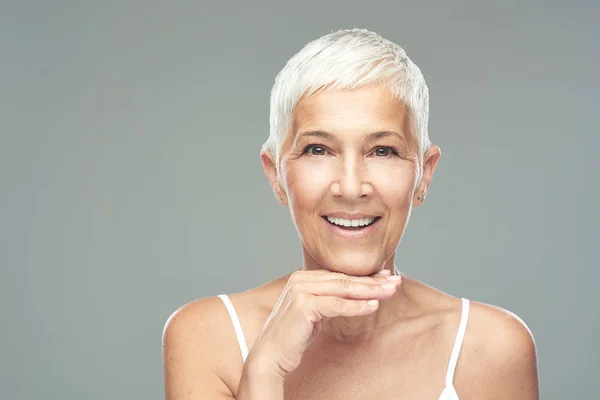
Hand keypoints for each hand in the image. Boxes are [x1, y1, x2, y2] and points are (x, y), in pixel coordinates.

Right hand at [246, 268, 401, 383]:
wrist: (270, 355)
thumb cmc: (293, 337)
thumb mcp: (314, 313)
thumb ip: (329, 299)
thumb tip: (356, 294)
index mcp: (302, 277)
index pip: (340, 275)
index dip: (364, 276)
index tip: (385, 276)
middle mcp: (300, 279)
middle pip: (344, 279)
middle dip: (372, 280)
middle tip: (394, 281)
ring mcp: (300, 290)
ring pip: (343, 288)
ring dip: (369, 290)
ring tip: (389, 291)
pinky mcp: (303, 304)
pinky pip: (337, 304)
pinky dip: (357, 306)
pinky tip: (373, 306)